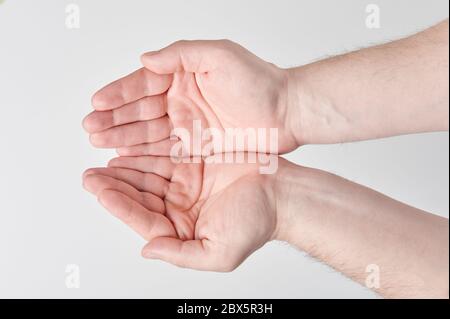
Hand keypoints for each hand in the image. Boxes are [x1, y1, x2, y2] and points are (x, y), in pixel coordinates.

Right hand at [83, 40, 298, 155]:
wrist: (287, 113)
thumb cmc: (259, 81)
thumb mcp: (219, 56)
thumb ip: (180, 54)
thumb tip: (145, 58)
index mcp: (184, 75)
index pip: (144, 83)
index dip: (119, 93)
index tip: (97, 102)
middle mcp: (182, 99)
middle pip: (140, 109)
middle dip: (114, 117)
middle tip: (90, 126)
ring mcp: (189, 124)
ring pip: (148, 131)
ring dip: (123, 136)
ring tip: (99, 141)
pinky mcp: (197, 146)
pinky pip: (165, 150)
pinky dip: (144, 153)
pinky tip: (125, 155)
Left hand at [83, 154, 279, 270]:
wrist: (282, 193)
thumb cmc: (257, 222)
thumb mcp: (219, 253)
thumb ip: (180, 254)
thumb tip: (148, 250)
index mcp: (182, 231)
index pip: (144, 220)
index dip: (120, 206)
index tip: (100, 191)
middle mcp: (181, 209)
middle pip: (140, 197)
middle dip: (114, 187)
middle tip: (91, 176)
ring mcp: (186, 186)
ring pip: (148, 177)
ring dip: (125, 170)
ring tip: (103, 162)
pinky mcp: (194, 165)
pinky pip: (164, 158)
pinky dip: (146, 154)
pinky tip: (128, 150)